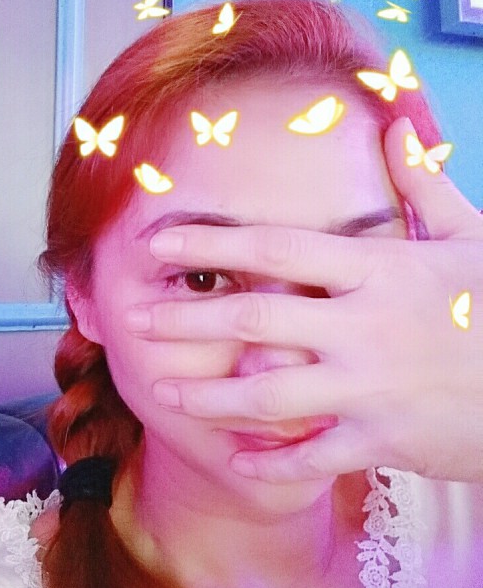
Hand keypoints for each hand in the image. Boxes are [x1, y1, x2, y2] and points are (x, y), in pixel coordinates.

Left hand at [126, 118, 482, 482]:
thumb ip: (422, 186)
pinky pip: (314, 456)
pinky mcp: (385, 441)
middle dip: (187, 320)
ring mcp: (371, 388)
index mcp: (378, 271)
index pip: (275, 249)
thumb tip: (396, 125)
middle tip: (137, 320)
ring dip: (212, 396)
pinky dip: (273, 463)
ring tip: (166, 394)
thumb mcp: (470, 237)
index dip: (211, 243)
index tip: (159, 241)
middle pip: (254, 320)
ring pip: (270, 394)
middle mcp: (363, 327)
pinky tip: (235, 460)